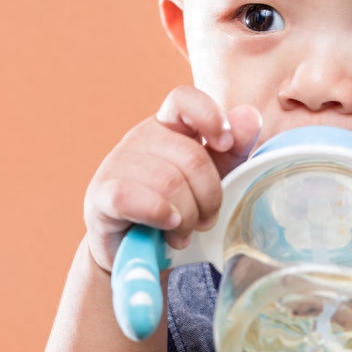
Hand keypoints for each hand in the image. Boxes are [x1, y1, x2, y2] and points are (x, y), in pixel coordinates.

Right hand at [83, 86, 261, 272]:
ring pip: (169, 182)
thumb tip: (250, 116)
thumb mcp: (211, 180)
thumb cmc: (175, 209)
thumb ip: (233, 150)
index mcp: (170, 127)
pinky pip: (133, 197)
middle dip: (209, 197)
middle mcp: (141, 137)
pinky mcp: (101, 194)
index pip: (185, 99)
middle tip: (206, 221)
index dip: (209, 115)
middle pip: (191, 156)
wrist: (134, 252)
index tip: (225, 143)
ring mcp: (118, 163)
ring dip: (186, 217)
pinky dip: (158, 215)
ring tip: (183, 233)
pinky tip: (166, 227)